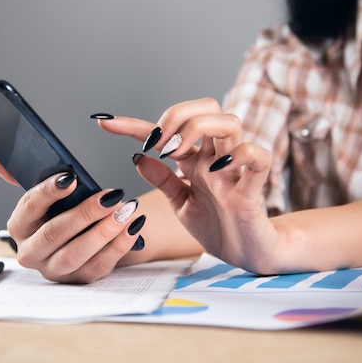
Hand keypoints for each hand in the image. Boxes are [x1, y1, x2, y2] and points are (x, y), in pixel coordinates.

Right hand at [0, 150, 145, 282]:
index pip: (29, 207)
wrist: (80, 239)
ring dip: (103, 231)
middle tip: (110, 196)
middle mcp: (31, 251)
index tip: (71, 179)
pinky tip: (133, 228)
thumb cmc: (61, 213)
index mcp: (19, 226)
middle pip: (54, 233)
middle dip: (84, 213)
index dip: (48, 193)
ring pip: (76, 253)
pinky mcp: (78, 280)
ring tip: (125, 211)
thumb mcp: (44, 195)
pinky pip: (98, 266)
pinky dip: (118, 246)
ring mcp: (54, 269)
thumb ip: (23, 176)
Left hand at [97, 98, 280, 273]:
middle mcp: (215, 157)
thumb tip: (137, 158)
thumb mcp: (180, 204)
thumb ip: (163, 181)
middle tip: (158, 145)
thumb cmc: (217, 226)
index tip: (104, 123)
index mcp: (196, 159)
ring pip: (230, 122)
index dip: (132, 124)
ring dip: (199, 129)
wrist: (245, 254)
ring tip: (178, 153)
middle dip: (177, 115)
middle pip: (207, 107)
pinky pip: (257, 157)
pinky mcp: (253, 189)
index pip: (165, 131)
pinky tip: (218, 169)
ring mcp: (235, 170)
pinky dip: (240, 155)